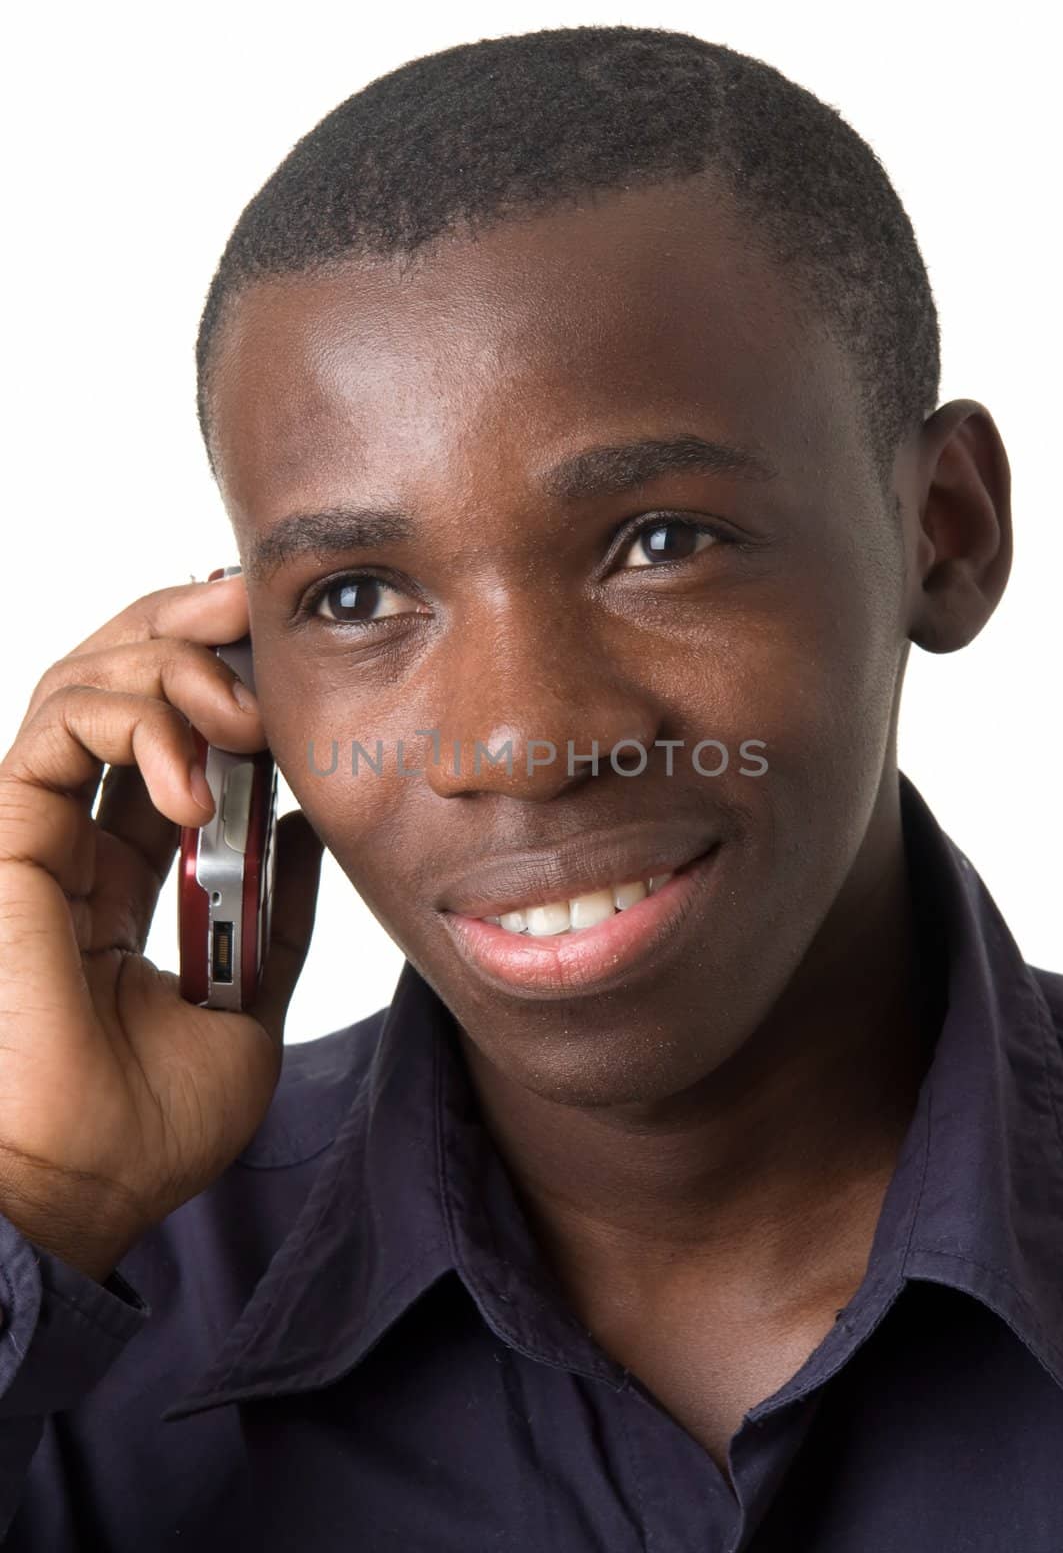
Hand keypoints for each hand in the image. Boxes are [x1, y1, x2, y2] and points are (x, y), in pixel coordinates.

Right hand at [0, 575, 322, 1281]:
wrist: (85, 1185)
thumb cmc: (147, 1124)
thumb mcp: (247, 1007)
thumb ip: (273, 917)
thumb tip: (303, 830)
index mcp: (127, 879)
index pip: (170, 744)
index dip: (221, 684)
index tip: (285, 652)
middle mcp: (77, 844)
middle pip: (119, 688)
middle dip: (190, 628)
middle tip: (255, 606)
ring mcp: (37, 835)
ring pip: (85, 684)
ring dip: (173, 668)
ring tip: (245, 712)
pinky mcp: (7, 836)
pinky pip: (57, 727)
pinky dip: (133, 721)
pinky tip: (198, 778)